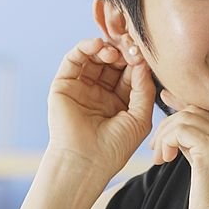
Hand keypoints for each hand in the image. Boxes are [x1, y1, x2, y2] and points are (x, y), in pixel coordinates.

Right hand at [46, 37, 154, 177]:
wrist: (86, 162)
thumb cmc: (114, 147)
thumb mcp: (140, 118)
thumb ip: (144, 89)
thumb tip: (142, 63)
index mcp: (120, 100)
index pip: (129, 72)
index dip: (136, 60)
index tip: (143, 52)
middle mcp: (100, 91)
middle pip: (112, 61)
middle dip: (122, 51)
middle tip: (129, 45)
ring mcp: (81, 87)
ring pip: (94, 57)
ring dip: (105, 48)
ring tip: (114, 51)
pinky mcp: (64, 85)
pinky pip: (73, 59)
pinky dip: (84, 47)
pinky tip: (98, 46)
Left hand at [149, 90, 208, 208]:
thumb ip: (199, 139)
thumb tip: (176, 113)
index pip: (208, 112)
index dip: (182, 115)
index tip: (165, 125)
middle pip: (195, 111)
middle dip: (170, 126)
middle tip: (158, 150)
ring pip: (185, 118)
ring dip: (165, 135)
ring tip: (159, 157)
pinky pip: (179, 130)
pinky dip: (166, 141)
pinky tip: (163, 159)